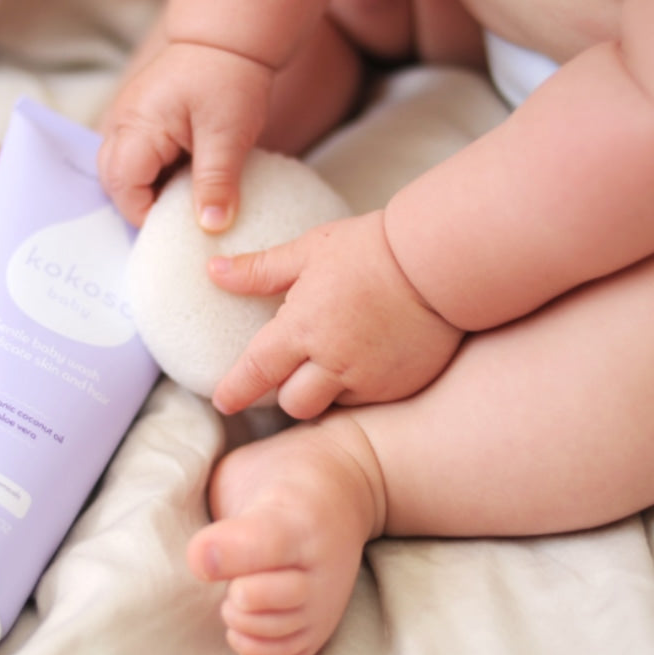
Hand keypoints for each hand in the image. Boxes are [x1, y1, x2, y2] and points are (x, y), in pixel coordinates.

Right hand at [97, 41, 272, 228]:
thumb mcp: (228, 134)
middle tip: (181, 220)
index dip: (146, 213)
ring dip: (152, 190)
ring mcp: (129, 121)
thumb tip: (211, 227)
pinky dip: (158, 176)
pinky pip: (139, 159)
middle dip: (143, 205)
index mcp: (137, 126)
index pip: (123, 186)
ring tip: (187, 200)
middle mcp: (123, 123)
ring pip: (125, 172)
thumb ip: (216, 182)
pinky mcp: (143, 121)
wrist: (230, 39)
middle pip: (115, 181)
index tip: (181, 228)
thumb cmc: (230, 78)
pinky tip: (187, 180)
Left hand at [209, 211, 464, 417]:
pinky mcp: (400, 387)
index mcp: (303, 327)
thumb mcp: (310, 249)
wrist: (439, 261)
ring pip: (331, 405)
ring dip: (325, 390)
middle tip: (293, 369)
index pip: (256, 372)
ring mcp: (369, 379)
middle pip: (293, 403)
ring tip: (336, 360)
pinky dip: (360, 387)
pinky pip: (368, 401)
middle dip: (286, 392)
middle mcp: (333, 362)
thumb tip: (214, 271)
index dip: (235, 390)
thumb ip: (260, 270)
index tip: (223, 401)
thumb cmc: (372, 248)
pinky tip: (369, 359)